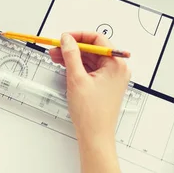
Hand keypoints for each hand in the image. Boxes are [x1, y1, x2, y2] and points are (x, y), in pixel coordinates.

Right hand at [50, 32, 130, 172]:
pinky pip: (91, 69)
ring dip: (73, 57)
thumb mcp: (77, 78)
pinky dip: (78, 66)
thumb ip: (71, 55)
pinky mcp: (105, 84)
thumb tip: (67, 39)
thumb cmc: (91, 113)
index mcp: (116, 64)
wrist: (95, 136)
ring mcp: (112, 77)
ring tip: (56, 57)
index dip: (79, 36)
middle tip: (56, 48)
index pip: (98, 39)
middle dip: (73, 48)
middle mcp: (117, 68)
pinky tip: (65, 65)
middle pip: (93, 49)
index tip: (65, 37)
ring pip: (90, 59)